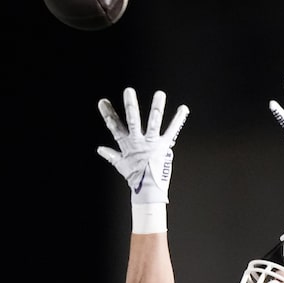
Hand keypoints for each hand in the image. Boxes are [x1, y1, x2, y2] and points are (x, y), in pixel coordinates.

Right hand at [96, 88, 188, 204]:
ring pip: (154, 123)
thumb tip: (100, 149)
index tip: (103, 102)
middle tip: (128, 91)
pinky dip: (178, 119)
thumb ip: (111, 155)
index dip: (108, 114)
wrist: (148, 190)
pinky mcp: (164, 146)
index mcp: (127, 145)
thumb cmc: (135, 178)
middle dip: (130, 106)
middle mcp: (139, 142)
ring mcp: (152, 143)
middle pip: (133, 121)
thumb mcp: (121, 165)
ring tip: (159, 94)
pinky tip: (184, 108)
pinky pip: (172, 130)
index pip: (114, 127)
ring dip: (156, 108)